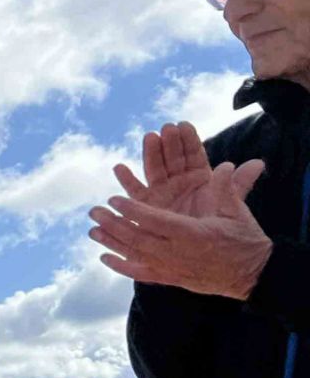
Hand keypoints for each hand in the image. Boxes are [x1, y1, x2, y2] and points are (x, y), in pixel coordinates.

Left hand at [89, 162, 272, 298]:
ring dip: (111, 243)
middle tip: (94, 211)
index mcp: (192, 233)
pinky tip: (104, 258)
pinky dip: (121, 267)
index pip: (155, 220)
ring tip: (92, 231)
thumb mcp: (237, 213)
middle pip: (138, 238)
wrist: (252, 274)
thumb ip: (226, 189)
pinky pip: (141, 274)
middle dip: (114, 224)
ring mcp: (172, 268)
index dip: (133, 209)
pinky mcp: (171, 278)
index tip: (114, 199)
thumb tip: (224, 165)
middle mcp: (177, 252)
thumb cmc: (245, 239)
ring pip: (135, 255)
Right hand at [110, 123, 247, 219]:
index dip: (188, 140)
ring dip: (151, 153)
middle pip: (172, 159)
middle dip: (169, 143)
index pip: (193, 155)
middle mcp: (178, 181)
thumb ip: (239, 184)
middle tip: (166, 129)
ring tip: (149, 138)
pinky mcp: (145, 205)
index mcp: (198, 178)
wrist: (200, 252)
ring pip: (154, 169)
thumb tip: (258, 163)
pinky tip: (120, 168)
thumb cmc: (215, 226)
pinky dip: (127, 180)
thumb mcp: (229, 204)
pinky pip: (136, 190)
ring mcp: (161, 191)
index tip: (183, 125)